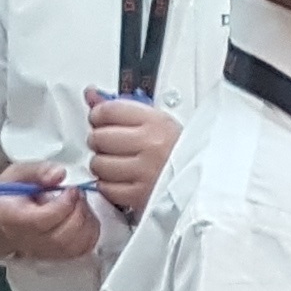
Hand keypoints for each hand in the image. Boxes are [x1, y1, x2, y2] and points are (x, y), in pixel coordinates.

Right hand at [0, 163, 101, 262]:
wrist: (3, 216)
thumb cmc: (10, 194)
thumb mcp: (17, 174)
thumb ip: (38, 171)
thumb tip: (60, 174)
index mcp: (14, 220)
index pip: (43, 221)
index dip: (64, 205)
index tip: (71, 189)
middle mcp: (29, 241)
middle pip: (61, 238)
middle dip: (78, 213)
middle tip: (78, 194)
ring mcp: (44, 252)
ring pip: (75, 248)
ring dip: (87, 223)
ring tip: (81, 204)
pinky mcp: (56, 255)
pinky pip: (81, 251)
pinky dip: (90, 233)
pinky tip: (85, 216)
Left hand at [85, 92, 183, 215]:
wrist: (200, 180)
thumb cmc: (176, 150)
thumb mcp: (155, 121)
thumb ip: (120, 107)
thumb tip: (91, 94)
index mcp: (156, 122)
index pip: (109, 111)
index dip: (97, 115)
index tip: (99, 119)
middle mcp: (151, 145)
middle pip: (100, 137)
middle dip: (99, 140)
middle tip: (109, 143)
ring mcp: (146, 172)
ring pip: (99, 164)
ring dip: (102, 164)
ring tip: (115, 162)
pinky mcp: (140, 196)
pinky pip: (107, 188)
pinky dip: (108, 185)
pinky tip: (120, 179)